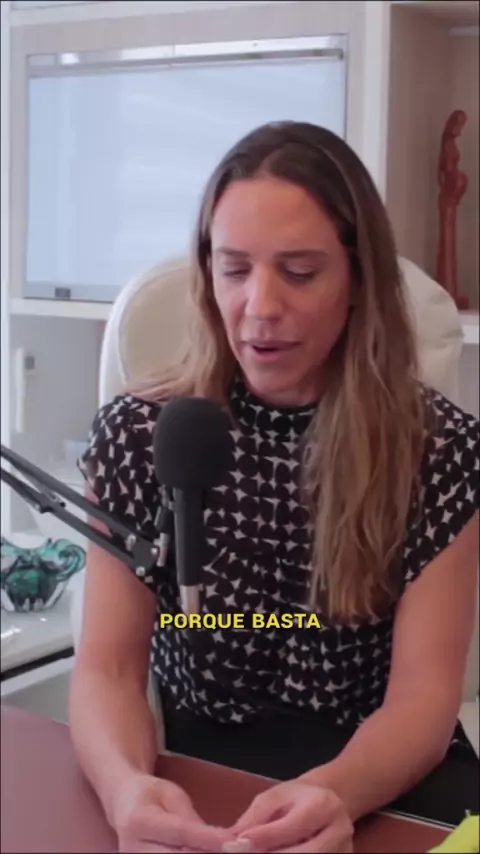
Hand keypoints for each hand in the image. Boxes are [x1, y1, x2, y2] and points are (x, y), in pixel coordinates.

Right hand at [113, 771, 233, 852]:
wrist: (122, 805)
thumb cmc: (149, 795)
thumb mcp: (171, 796)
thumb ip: (192, 820)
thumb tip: (221, 841)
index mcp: (139, 821)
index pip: (180, 833)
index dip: (209, 839)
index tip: (234, 842)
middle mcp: (133, 848)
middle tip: (237, 849)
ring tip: (228, 850)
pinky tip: (211, 852)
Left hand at [225, 781, 353, 852]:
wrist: (329, 801)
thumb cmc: (296, 798)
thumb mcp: (273, 798)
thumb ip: (253, 819)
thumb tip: (229, 841)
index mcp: (323, 804)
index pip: (293, 826)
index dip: (265, 837)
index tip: (239, 842)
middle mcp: (339, 831)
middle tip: (245, 853)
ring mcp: (343, 851)